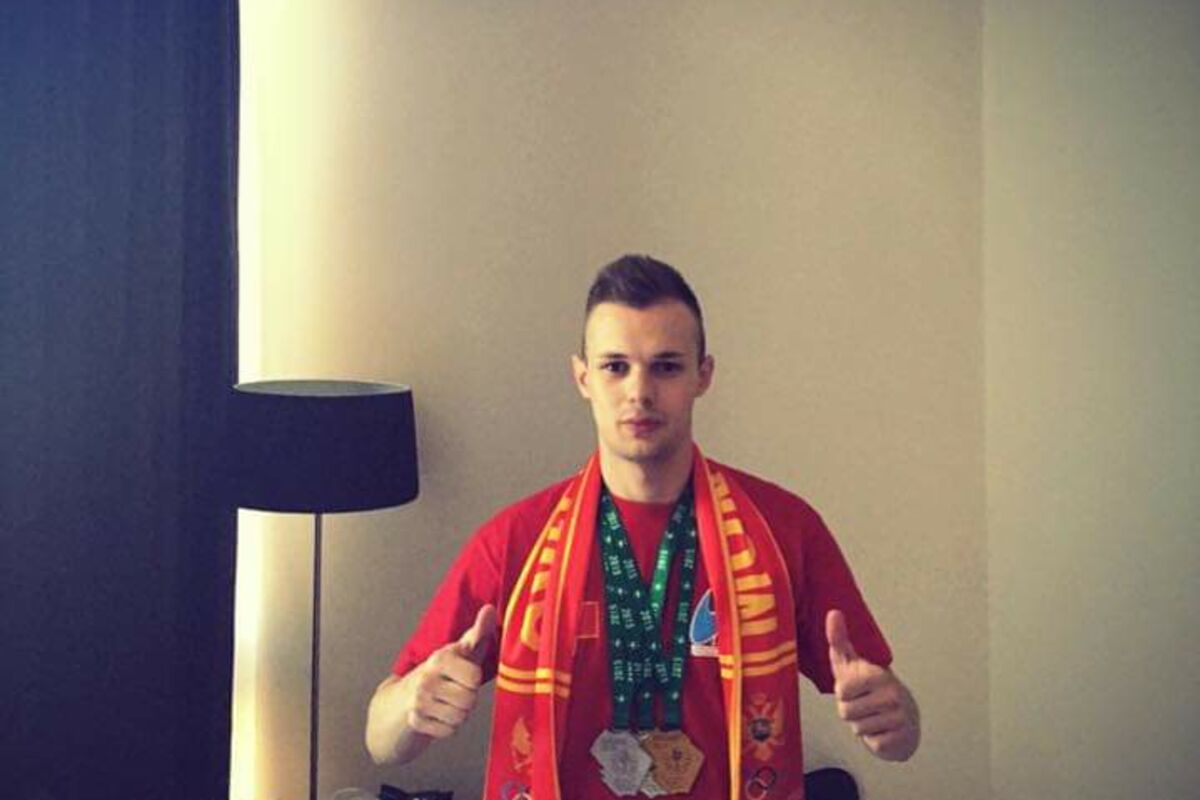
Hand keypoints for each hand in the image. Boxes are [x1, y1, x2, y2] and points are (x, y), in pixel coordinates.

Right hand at [406, 604, 497, 738]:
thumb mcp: (459, 651)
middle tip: (454, 692)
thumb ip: (478, 632)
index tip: (463, 675)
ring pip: (460, 718)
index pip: (474, 677)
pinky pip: (448, 732)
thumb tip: (489, 608)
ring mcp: (419, 701)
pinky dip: (446, 728)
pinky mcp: (415, 722)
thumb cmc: (440, 674)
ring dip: (458, 715)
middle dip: (467, 701)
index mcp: (440, 658)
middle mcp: (427, 678)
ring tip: (446, 704)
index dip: (473, 681)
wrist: (398, 701)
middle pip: (469, 701)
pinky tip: (436, 717)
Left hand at [826, 608, 919, 760]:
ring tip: (873, 715)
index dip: (844, 692)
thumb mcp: (853, 663)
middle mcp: (892, 695)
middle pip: (846, 712)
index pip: (842, 691)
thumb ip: (839, 638)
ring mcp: (899, 718)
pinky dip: (874, 739)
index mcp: (878, 675)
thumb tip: (833, 612)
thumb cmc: (871, 688)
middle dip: (850, 711)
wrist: (905, 718)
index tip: (856, 688)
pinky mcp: (901, 739)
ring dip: (861, 725)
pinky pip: (872, 743)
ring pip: (857, 728)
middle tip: (864, 704)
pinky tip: (882, 729)